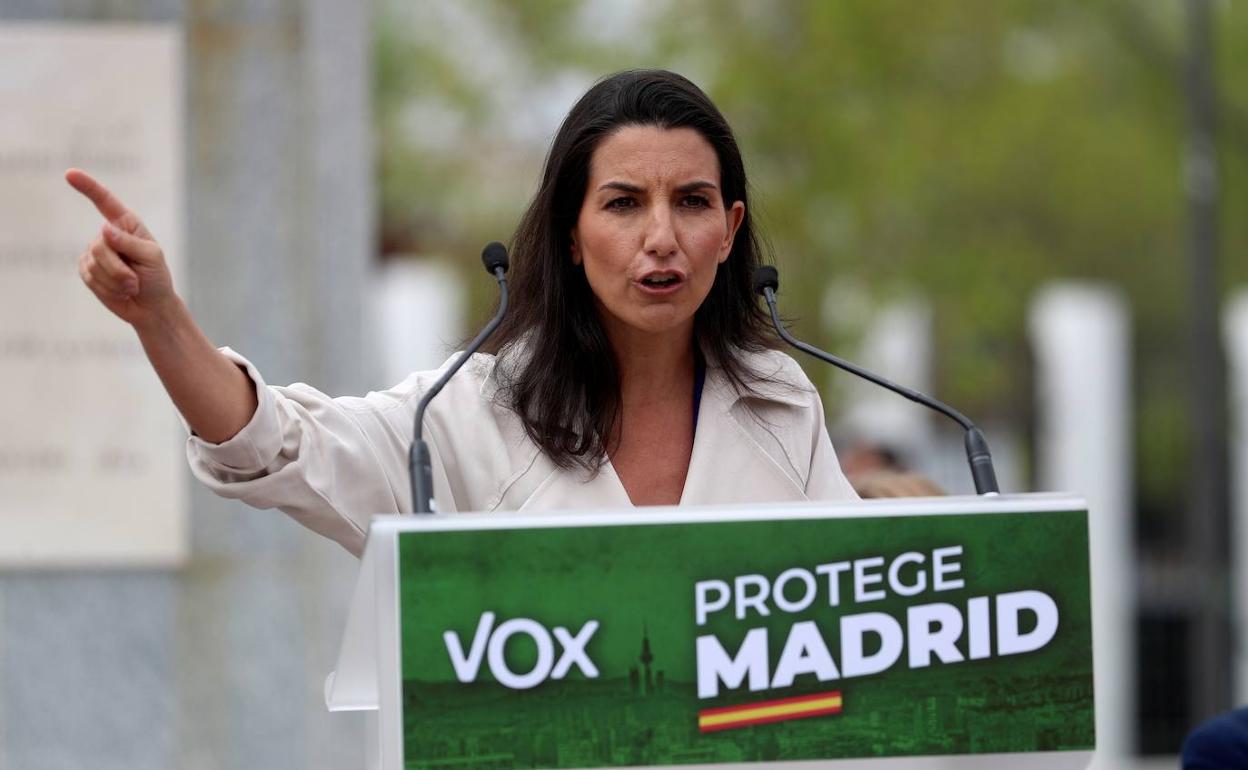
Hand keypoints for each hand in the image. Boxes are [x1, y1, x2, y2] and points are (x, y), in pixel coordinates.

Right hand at [67, 168, 178, 327]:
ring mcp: (94, 253)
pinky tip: (120, 291)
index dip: (88, 187)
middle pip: (99, 245)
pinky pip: (89, 278)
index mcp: (126, 224)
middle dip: (119, 268)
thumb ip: (130, 243)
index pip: (104, 201)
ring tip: (131, 286)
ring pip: (93, 263)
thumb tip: (104, 229)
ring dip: (116, 280)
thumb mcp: (152, 257)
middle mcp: (107, 235)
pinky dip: (108, 288)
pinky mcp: (87, 270)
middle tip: (136, 280)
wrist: (151, 306)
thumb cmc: (157, 278)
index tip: (70, 173)